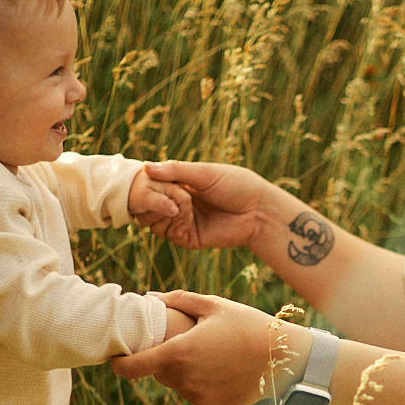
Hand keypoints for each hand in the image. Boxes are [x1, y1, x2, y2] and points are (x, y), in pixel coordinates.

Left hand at [111, 291, 309, 404]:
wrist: (285, 358)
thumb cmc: (248, 324)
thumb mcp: (214, 304)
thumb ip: (178, 300)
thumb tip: (150, 297)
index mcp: (178, 354)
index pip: (130, 368)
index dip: (119, 364)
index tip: (118, 357)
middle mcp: (184, 380)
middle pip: (159, 373)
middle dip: (165, 359)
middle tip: (188, 344)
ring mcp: (198, 398)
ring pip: (179, 385)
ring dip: (185, 372)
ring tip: (213, 355)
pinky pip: (197, 395)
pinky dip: (204, 385)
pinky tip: (225, 371)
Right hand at [137, 161, 268, 250]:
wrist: (258, 212)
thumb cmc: (236, 185)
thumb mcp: (205, 173)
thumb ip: (177, 171)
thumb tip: (146, 166)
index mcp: (181, 184)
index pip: (151, 185)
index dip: (148, 184)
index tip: (152, 181)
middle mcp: (178, 202)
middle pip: (147, 205)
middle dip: (153, 200)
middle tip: (170, 196)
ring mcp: (181, 221)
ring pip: (153, 221)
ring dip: (162, 212)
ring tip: (180, 207)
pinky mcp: (188, 238)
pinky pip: (167, 234)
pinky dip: (171, 224)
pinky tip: (185, 217)